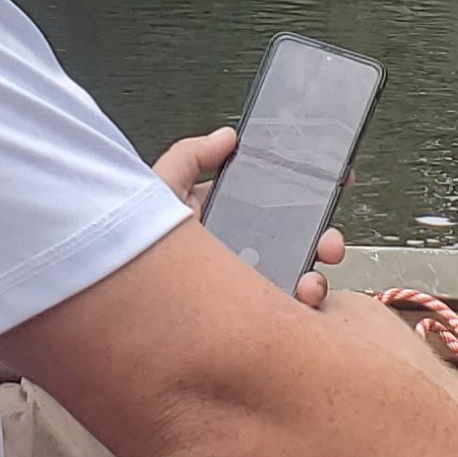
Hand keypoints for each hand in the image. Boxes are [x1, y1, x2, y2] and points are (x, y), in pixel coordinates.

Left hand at [150, 126, 342, 307]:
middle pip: (296, 245)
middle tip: (327, 242)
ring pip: (297, 283)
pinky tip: (299, 306)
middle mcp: (241, 256)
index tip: (333, 183)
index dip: (308, 194)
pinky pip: (282, 316)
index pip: (276, 204)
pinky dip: (301, 313)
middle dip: (323, 242)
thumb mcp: (159, 192)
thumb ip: (189, 158)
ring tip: (310, 282)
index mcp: (226, 222)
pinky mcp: (248, 319)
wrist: (125, 301)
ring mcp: (247, 290)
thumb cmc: (131, 244)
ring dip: (315, 282)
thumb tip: (226, 138)